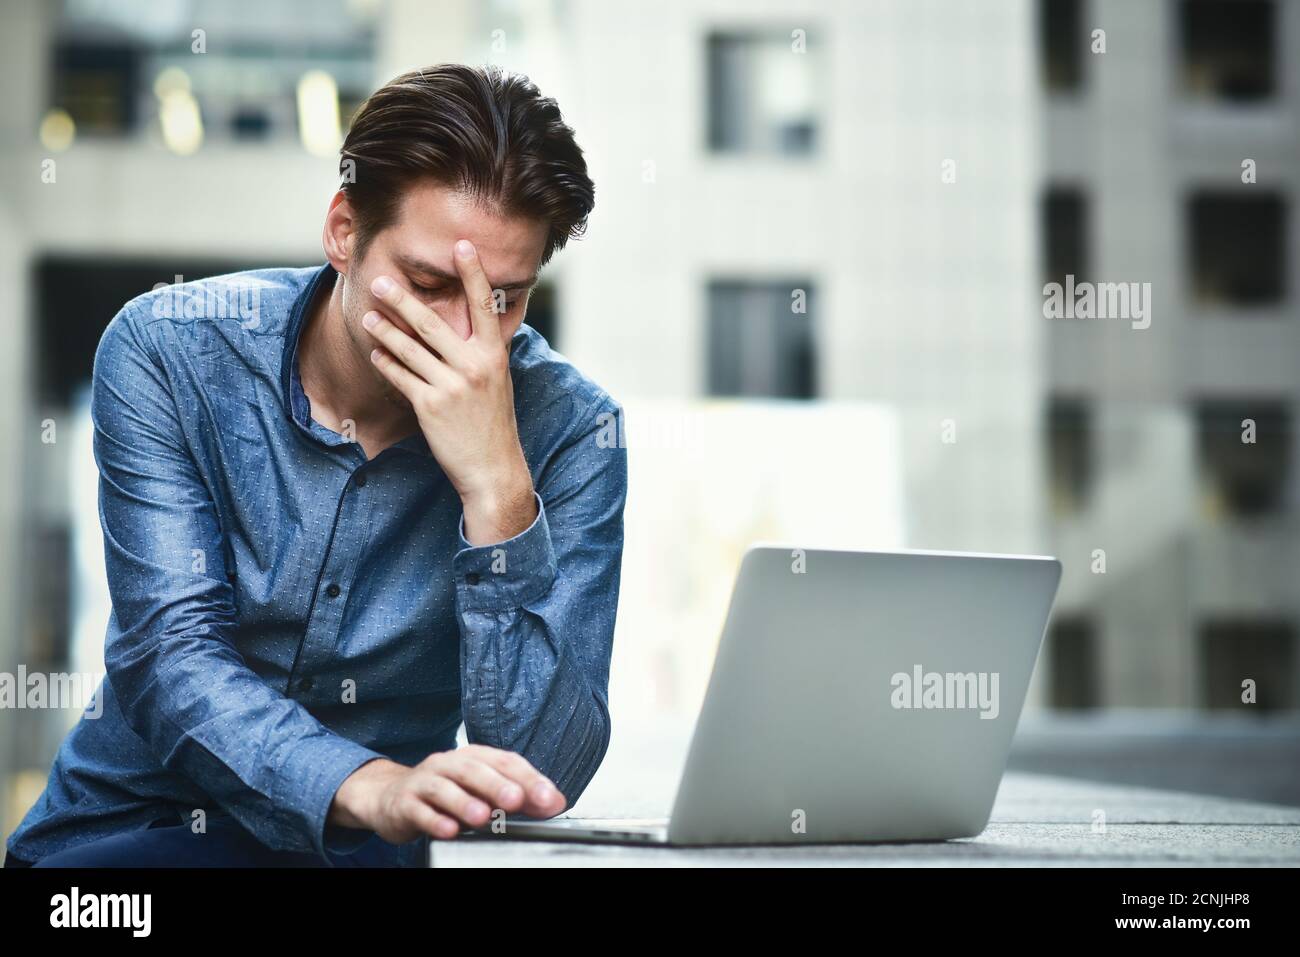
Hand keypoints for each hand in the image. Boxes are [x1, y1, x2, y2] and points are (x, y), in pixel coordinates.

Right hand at [329, 745, 566, 843]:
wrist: (391, 798)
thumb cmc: (445, 793)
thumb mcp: (482, 792)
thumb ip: (518, 796)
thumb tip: (553, 802)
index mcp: (473, 757)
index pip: (505, 761)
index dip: (529, 778)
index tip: (549, 799)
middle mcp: (448, 764)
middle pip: (474, 769)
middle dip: (497, 785)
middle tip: (516, 800)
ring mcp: (424, 782)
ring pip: (444, 787)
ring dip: (464, 801)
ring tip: (482, 817)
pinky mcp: (404, 803)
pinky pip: (419, 810)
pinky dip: (434, 820)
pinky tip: (448, 830)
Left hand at [364, 239, 536, 543]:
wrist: (492, 468)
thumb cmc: (493, 422)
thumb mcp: (498, 381)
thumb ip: (483, 352)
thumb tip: (473, 324)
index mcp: (494, 355)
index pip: (484, 305)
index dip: (473, 273)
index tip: (462, 245)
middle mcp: (474, 366)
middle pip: (431, 323)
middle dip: (402, 300)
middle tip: (382, 281)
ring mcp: (451, 387)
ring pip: (409, 348)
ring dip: (385, 329)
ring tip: (368, 315)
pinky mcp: (430, 407)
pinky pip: (401, 377)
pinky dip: (386, 362)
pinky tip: (375, 351)